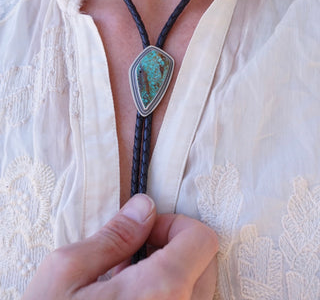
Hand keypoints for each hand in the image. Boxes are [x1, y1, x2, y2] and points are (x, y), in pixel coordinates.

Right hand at [22, 194, 217, 299]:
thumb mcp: (67, 272)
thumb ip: (115, 235)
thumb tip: (144, 208)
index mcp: (161, 290)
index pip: (202, 238)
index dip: (174, 224)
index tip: (145, 232)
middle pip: (206, 263)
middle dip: (174, 248)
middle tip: (133, 256)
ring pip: (199, 290)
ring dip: (172, 275)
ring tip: (128, 284)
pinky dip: (168, 296)